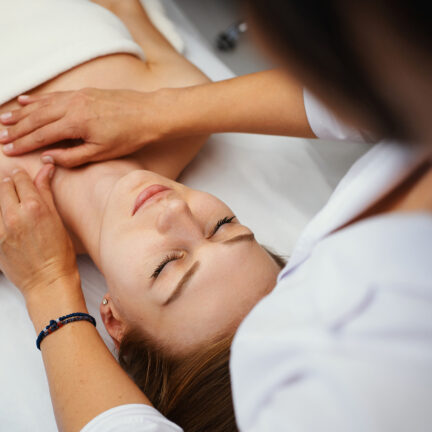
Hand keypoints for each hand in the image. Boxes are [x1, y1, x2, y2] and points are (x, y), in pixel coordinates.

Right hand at [0, 88, 175, 166]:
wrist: (150, 113)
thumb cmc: (129, 136)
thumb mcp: (102, 153)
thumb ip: (72, 157)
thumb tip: (47, 157)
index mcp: (76, 123)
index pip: (42, 135)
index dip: (23, 143)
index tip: (8, 149)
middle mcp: (73, 106)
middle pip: (37, 119)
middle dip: (17, 129)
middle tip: (1, 136)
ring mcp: (78, 96)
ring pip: (43, 105)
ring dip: (23, 113)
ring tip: (5, 118)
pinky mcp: (84, 92)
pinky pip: (55, 95)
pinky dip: (38, 99)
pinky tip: (26, 100)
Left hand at [0, 165, 78, 299]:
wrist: (48, 282)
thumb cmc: (59, 253)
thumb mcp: (57, 219)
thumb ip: (46, 192)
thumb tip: (46, 169)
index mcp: (35, 207)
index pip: (20, 179)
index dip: (22, 176)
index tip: (23, 178)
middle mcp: (15, 215)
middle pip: (3, 186)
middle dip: (9, 184)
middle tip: (16, 189)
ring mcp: (1, 229)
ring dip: (2, 199)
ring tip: (11, 206)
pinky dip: (0, 215)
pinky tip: (8, 220)